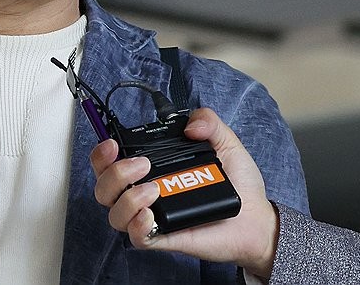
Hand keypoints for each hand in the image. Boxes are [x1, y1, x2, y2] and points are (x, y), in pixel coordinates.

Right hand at [91, 108, 279, 279]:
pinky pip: (137, 239)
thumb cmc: (239, 182)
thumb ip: (209, 122)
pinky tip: (150, 215)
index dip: (102, 153)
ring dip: (126, 198)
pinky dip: (138, 225)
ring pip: (114, 214)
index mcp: (155, 167)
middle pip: (104, 188)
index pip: (112, 162)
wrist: (257, 216)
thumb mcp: (226, 142)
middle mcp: (146, 192)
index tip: (112, 144)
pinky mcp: (165, 238)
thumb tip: (191, 124)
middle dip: (113, 173)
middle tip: (142, 165)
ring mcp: (154, 216)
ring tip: (153, 190)